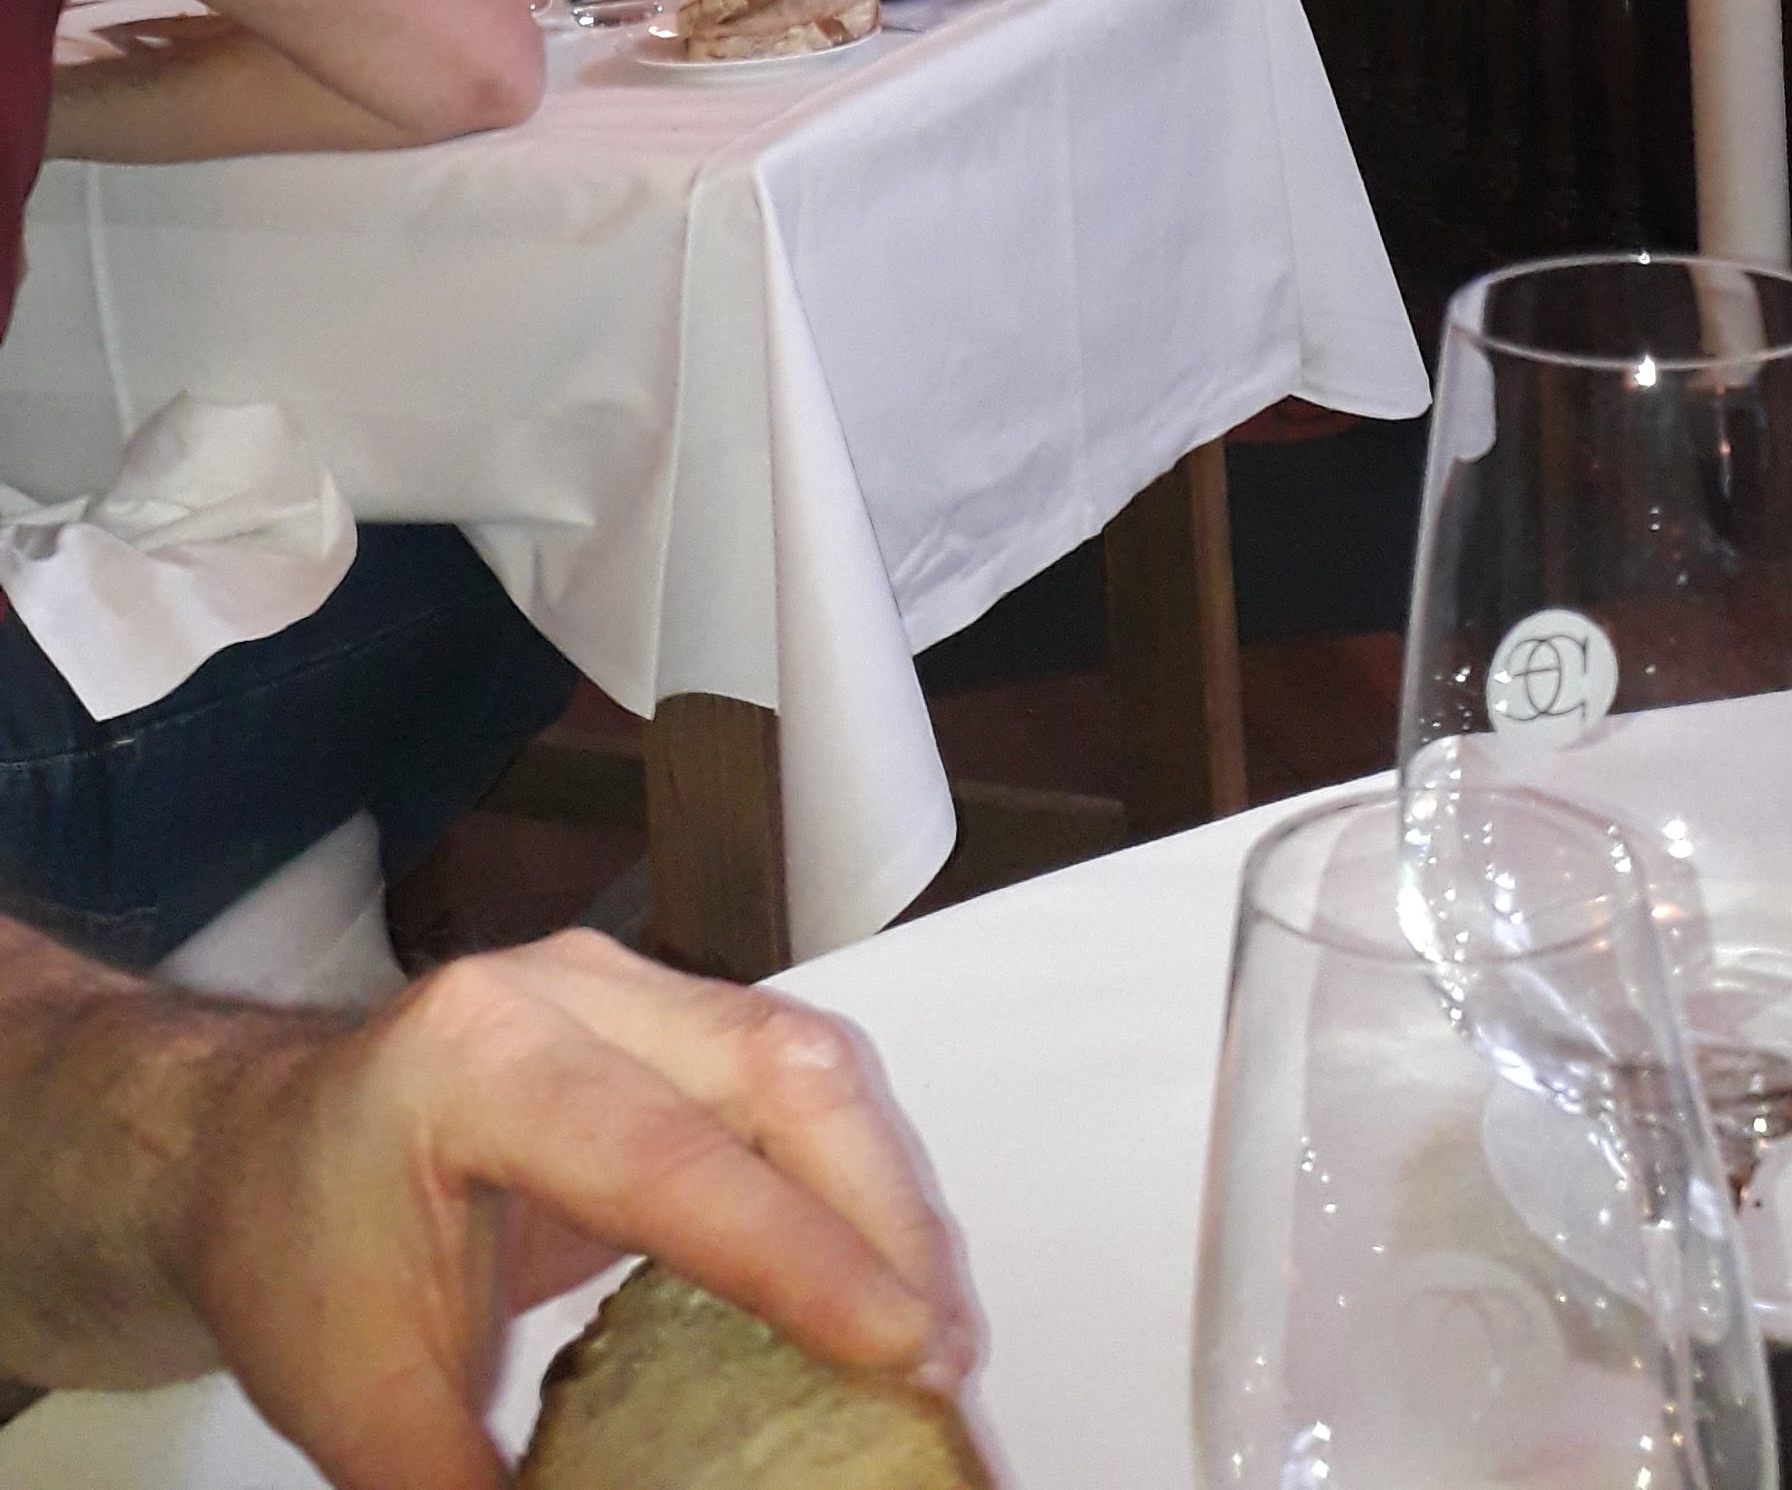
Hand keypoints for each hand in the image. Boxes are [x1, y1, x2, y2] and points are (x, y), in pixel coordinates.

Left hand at [173, 934, 978, 1489]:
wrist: (245, 1144)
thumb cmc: (289, 1245)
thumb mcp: (361, 1409)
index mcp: (475, 1060)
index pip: (666, 1154)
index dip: (794, 1253)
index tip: (894, 1345)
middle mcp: (564, 993)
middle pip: (772, 1071)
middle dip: (879, 1217)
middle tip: (937, 1365)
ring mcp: (622, 990)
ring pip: (803, 1061)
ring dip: (883, 1197)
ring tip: (928, 1339)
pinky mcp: (662, 1020)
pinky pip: (787, 1080)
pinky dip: (852, 1178)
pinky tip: (879, 1281)